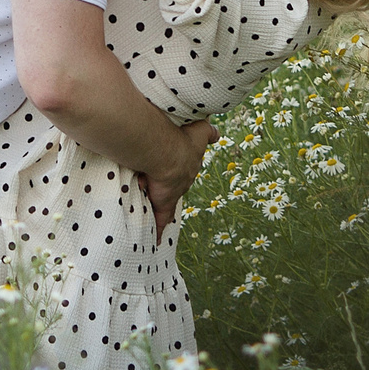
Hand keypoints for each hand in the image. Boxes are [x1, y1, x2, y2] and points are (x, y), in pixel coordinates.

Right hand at [139, 118, 218, 235]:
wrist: (168, 152)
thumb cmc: (180, 136)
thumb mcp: (199, 130)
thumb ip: (208, 132)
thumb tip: (217, 134)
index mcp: (191, 162)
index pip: (188, 166)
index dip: (182, 165)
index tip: (178, 165)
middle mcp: (185, 178)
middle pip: (178, 182)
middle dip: (170, 181)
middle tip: (158, 176)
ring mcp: (174, 192)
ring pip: (167, 199)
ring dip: (160, 198)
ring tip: (151, 198)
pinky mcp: (163, 203)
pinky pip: (161, 220)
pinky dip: (160, 230)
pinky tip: (159, 239)